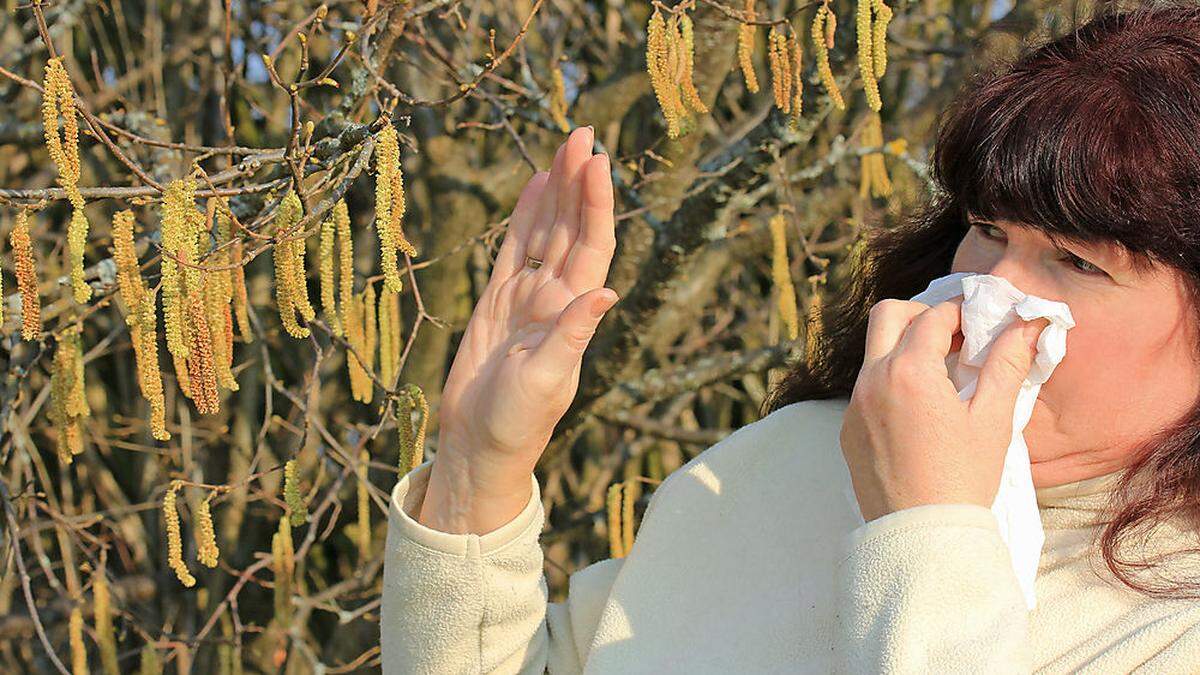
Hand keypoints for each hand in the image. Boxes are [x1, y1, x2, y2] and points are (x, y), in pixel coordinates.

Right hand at [420, 126, 617, 531]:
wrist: (479, 444)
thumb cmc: (516, 422)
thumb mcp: (545, 381)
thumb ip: (572, 335)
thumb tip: (606, 292)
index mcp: (573, 314)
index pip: (591, 247)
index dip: (596, 204)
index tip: (598, 162)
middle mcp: (556, 299)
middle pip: (572, 228)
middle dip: (578, 182)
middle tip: (583, 132)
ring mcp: (528, 297)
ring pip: (546, 232)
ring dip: (557, 191)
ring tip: (565, 147)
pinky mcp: (498, 302)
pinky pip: (515, 249)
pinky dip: (526, 217)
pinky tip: (536, 187)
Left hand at [838, 296, 1049, 522]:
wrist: (922, 536)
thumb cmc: (963, 479)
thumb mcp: (992, 420)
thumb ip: (1007, 365)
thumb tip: (1029, 325)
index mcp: (907, 373)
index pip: (933, 318)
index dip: (961, 313)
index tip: (982, 323)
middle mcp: (871, 381)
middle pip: (887, 316)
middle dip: (921, 316)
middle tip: (954, 337)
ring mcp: (854, 406)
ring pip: (874, 353)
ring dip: (905, 350)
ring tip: (943, 376)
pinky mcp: (848, 430)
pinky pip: (866, 389)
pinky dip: (891, 383)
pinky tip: (921, 410)